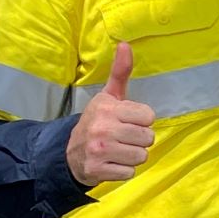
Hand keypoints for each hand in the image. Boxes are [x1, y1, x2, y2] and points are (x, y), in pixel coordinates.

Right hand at [65, 40, 155, 186]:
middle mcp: (102, 128)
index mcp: (107, 108)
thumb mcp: (108, 96)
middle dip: (139, 140)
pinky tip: (113, 163)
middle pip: (148, 138)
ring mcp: (99, 151)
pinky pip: (130, 173)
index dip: (142, 120)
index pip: (148, 117)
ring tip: (119, 150)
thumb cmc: (97, 121)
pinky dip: (124, 170)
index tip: (129, 121)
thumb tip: (125, 44)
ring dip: (133, 156)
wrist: (70, 152)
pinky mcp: (98, 170)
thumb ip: (120, 72)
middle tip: (124, 137)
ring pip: (141, 156)